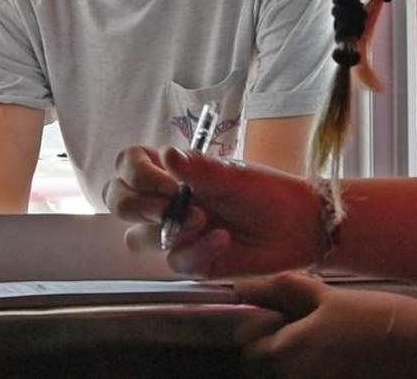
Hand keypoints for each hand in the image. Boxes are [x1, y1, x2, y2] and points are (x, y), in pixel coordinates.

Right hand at [104, 145, 322, 276]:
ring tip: (201, 220)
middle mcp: (165, 201)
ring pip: (137, 238)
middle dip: (138, 205)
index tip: (167, 180)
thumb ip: (198, 167)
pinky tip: (223, 240)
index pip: (127, 165)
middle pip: (119, 202)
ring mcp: (174, 233)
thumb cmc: (265, 192)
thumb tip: (166, 154)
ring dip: (165, 230)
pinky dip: (198, 251)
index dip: (137, 174)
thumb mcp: (233, 174)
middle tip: (167, 206)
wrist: (297, 227)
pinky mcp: (190, 260)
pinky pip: (175, 262)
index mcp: (170, 171)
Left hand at [237, 273, 416, 377]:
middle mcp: (299, 373)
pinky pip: (315, 375)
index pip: (251, 348)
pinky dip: (318, 365)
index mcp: (292, 347)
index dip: (254, 332)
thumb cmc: (373, 314)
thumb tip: (244, 286)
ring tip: (321, 336)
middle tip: (294, 324)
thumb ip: (284, 290)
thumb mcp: (329, 296)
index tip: (265, 318)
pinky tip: (337, 352)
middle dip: (273, 347)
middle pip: (270, 365)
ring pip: (293, 372)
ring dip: (296, 357)